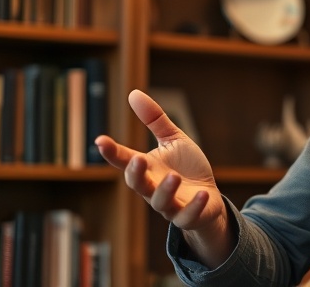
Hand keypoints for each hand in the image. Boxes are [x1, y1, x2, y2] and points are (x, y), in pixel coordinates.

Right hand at [95, 89, 232, 266]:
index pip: (125, 160)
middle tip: (138, 160)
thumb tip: (133, 93)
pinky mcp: (188, 216)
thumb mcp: (173, 140)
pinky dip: (194, 206)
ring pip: (161, 202)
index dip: (112, 152)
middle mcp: (153, 188)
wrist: (209, 197)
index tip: (100, 140)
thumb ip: (154, 120)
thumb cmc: (187, 168)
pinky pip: (188, 215)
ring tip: (174, 176)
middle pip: (138, 184)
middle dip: (136, 174)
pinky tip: (202, 193)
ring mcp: (170, 204)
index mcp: (147, 169)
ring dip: (166, 190)